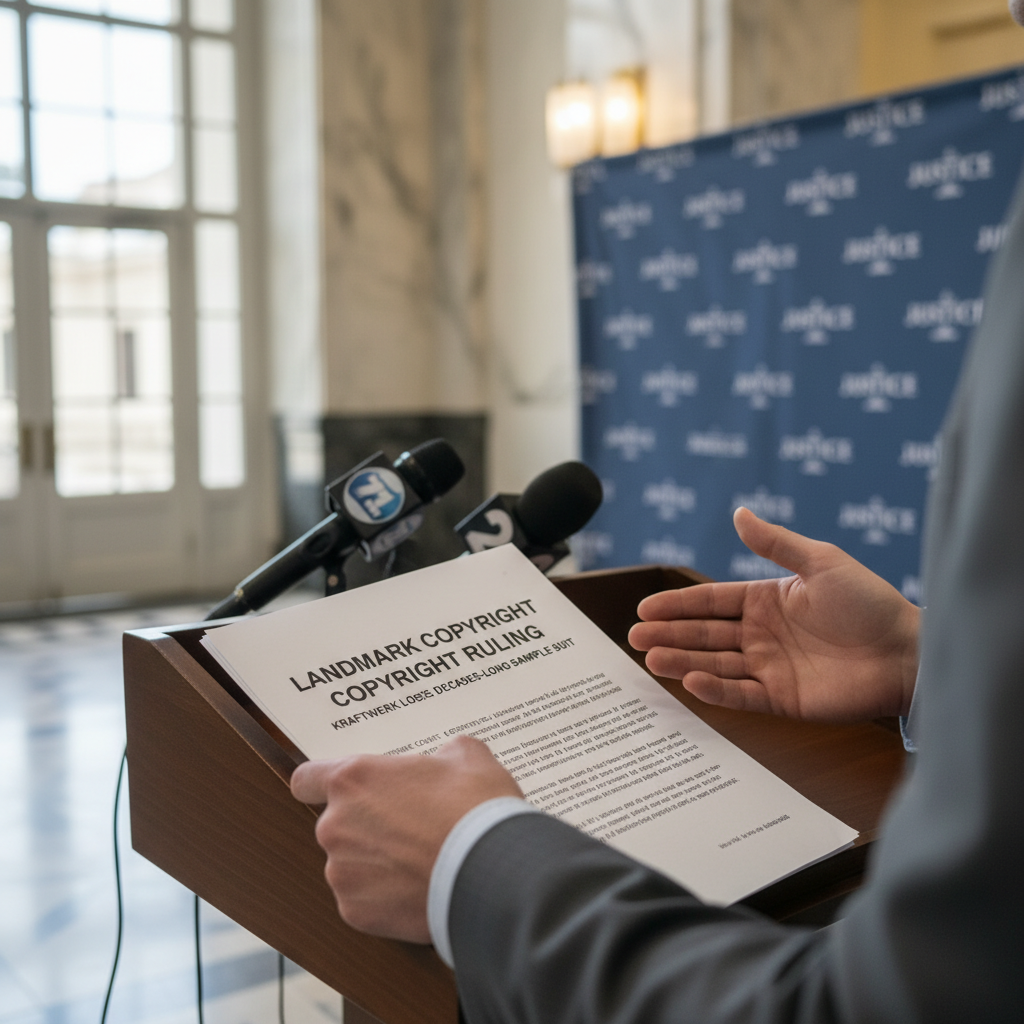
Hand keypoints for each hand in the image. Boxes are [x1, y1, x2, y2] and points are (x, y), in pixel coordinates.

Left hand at [290, 736, 521, 942]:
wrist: (491, 872)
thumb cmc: (475, 809)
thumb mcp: (467, 756)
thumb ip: (442, 754)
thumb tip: (446, 761)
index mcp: (354, 780)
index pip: (307, 779)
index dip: (322, 784)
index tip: (344, 793)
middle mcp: (335, 824)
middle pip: (338, 823)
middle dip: (367, 825)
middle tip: (410, 826)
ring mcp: (342, 871)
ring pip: (351, 862)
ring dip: (376, 862)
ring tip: (419, 861)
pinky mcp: (355, 911)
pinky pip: (363, 898)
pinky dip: (385, 896)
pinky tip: (418, 888)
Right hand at [628, 507, 919, 721]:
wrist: (908, 652)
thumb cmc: (870, 603)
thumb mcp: (820, 562)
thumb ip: (775, 543)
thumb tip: (738, 513)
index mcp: (766, 601)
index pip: (711, 601)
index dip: (678, 605)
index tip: (645, 608)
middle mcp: (761, 635)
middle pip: (705, 634)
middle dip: (669, 635)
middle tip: (634, 636)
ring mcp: (769, 667)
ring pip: (714, 663)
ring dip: (682, 660)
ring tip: (650, 658)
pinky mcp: (782, 698)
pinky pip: (741, 693)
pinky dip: (715, 688)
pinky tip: (691, 679)